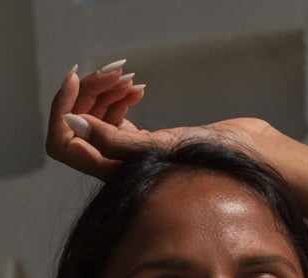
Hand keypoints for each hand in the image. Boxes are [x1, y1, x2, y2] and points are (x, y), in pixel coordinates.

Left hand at [45, 59, 269, 178]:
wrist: (245, 157)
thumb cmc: (208, 160)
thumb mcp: (157, 147)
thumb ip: (112, 141)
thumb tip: (71, 123)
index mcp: (110, 176)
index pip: (63, 143)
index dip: (63, 108)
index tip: (76, 76)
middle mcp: (113, 168)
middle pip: (78, 123)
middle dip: (91, 91)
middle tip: (119, 72)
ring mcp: (127, 154)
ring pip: (96, 115)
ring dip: (106, 89)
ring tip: (131, 80)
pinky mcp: (142, 140)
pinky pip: (115, 114)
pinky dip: (119, 95)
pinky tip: (138, 87)